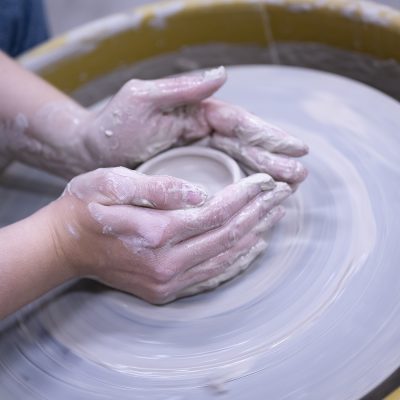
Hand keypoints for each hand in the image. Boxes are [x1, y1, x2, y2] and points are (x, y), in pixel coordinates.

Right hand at [51, 167, 290, 303]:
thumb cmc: (84, 208)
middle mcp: (166, 264)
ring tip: (276, 213)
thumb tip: (200, 193)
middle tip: (282, 194)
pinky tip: (255, 244)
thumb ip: (157, 188)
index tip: (266, 181)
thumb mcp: (111, 183)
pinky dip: (239, 258)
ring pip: (226, 257)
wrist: (64, 247)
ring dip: (256, 233)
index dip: (246, 196)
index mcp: (156, 233)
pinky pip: (213, 274)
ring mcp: (167, 281)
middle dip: (260, 212)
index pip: (217, 212)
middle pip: (228, 236)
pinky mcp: (166, 289)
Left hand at [79, 67, 307, 183]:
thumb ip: (181, 89)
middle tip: (301, 175)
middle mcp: (202, 134)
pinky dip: (242, 190)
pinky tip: (257, 200)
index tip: (296, 148)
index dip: (268, 136)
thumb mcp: (141, 99)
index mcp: (196, 114)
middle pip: (246, 146)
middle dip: (275, 159)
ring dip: (265, 176)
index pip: (239, 124)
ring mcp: (197, 156)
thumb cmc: (112, 125)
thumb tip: (224, 75)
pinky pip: (222, 181)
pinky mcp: (190, 176)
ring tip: (290, 186)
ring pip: (239, 165)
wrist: (88, 153)